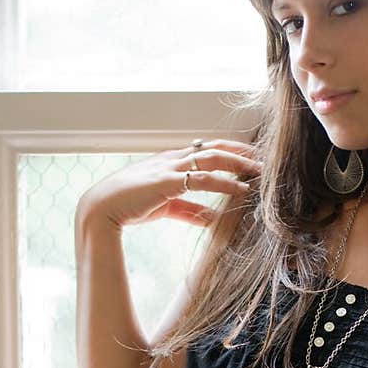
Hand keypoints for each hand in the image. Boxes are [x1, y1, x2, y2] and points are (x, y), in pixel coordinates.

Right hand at [76, 138, 260, 231]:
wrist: (101, 208)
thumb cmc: (130, 206)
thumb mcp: (167, 207)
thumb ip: (191, 211)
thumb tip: (212, 219)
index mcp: (171, 161)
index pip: (207, 148)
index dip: (232, 150)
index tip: (252, 157)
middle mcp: (172, 159)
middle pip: (215, 147)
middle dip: (242, 151)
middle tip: (266, 159)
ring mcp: (169, 168)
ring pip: (212, 158)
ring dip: (239, 163)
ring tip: (261, 172)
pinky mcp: (167, 182)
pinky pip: (203, 179)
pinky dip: (225, 184)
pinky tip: (242, 190)